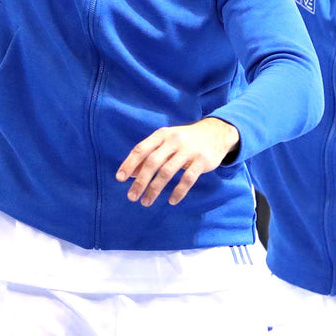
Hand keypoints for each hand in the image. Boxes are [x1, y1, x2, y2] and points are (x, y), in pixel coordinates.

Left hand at [116, 117, 240, 206]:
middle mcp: (174, 141)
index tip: (120, 178)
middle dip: (140, 181)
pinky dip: (178, 191)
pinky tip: (171, 201)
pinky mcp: (202, 161)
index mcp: (162, 135)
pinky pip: (187, 179)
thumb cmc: (185, 140)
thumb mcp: (166, 142)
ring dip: (155, 189)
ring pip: (167, 172)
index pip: (141, 149)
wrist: (215, 133)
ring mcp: (189, 151)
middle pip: (152, 162)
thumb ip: (149, 155)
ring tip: (146, 202)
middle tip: (132, 197)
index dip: (129, 164)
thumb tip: (131, 174)